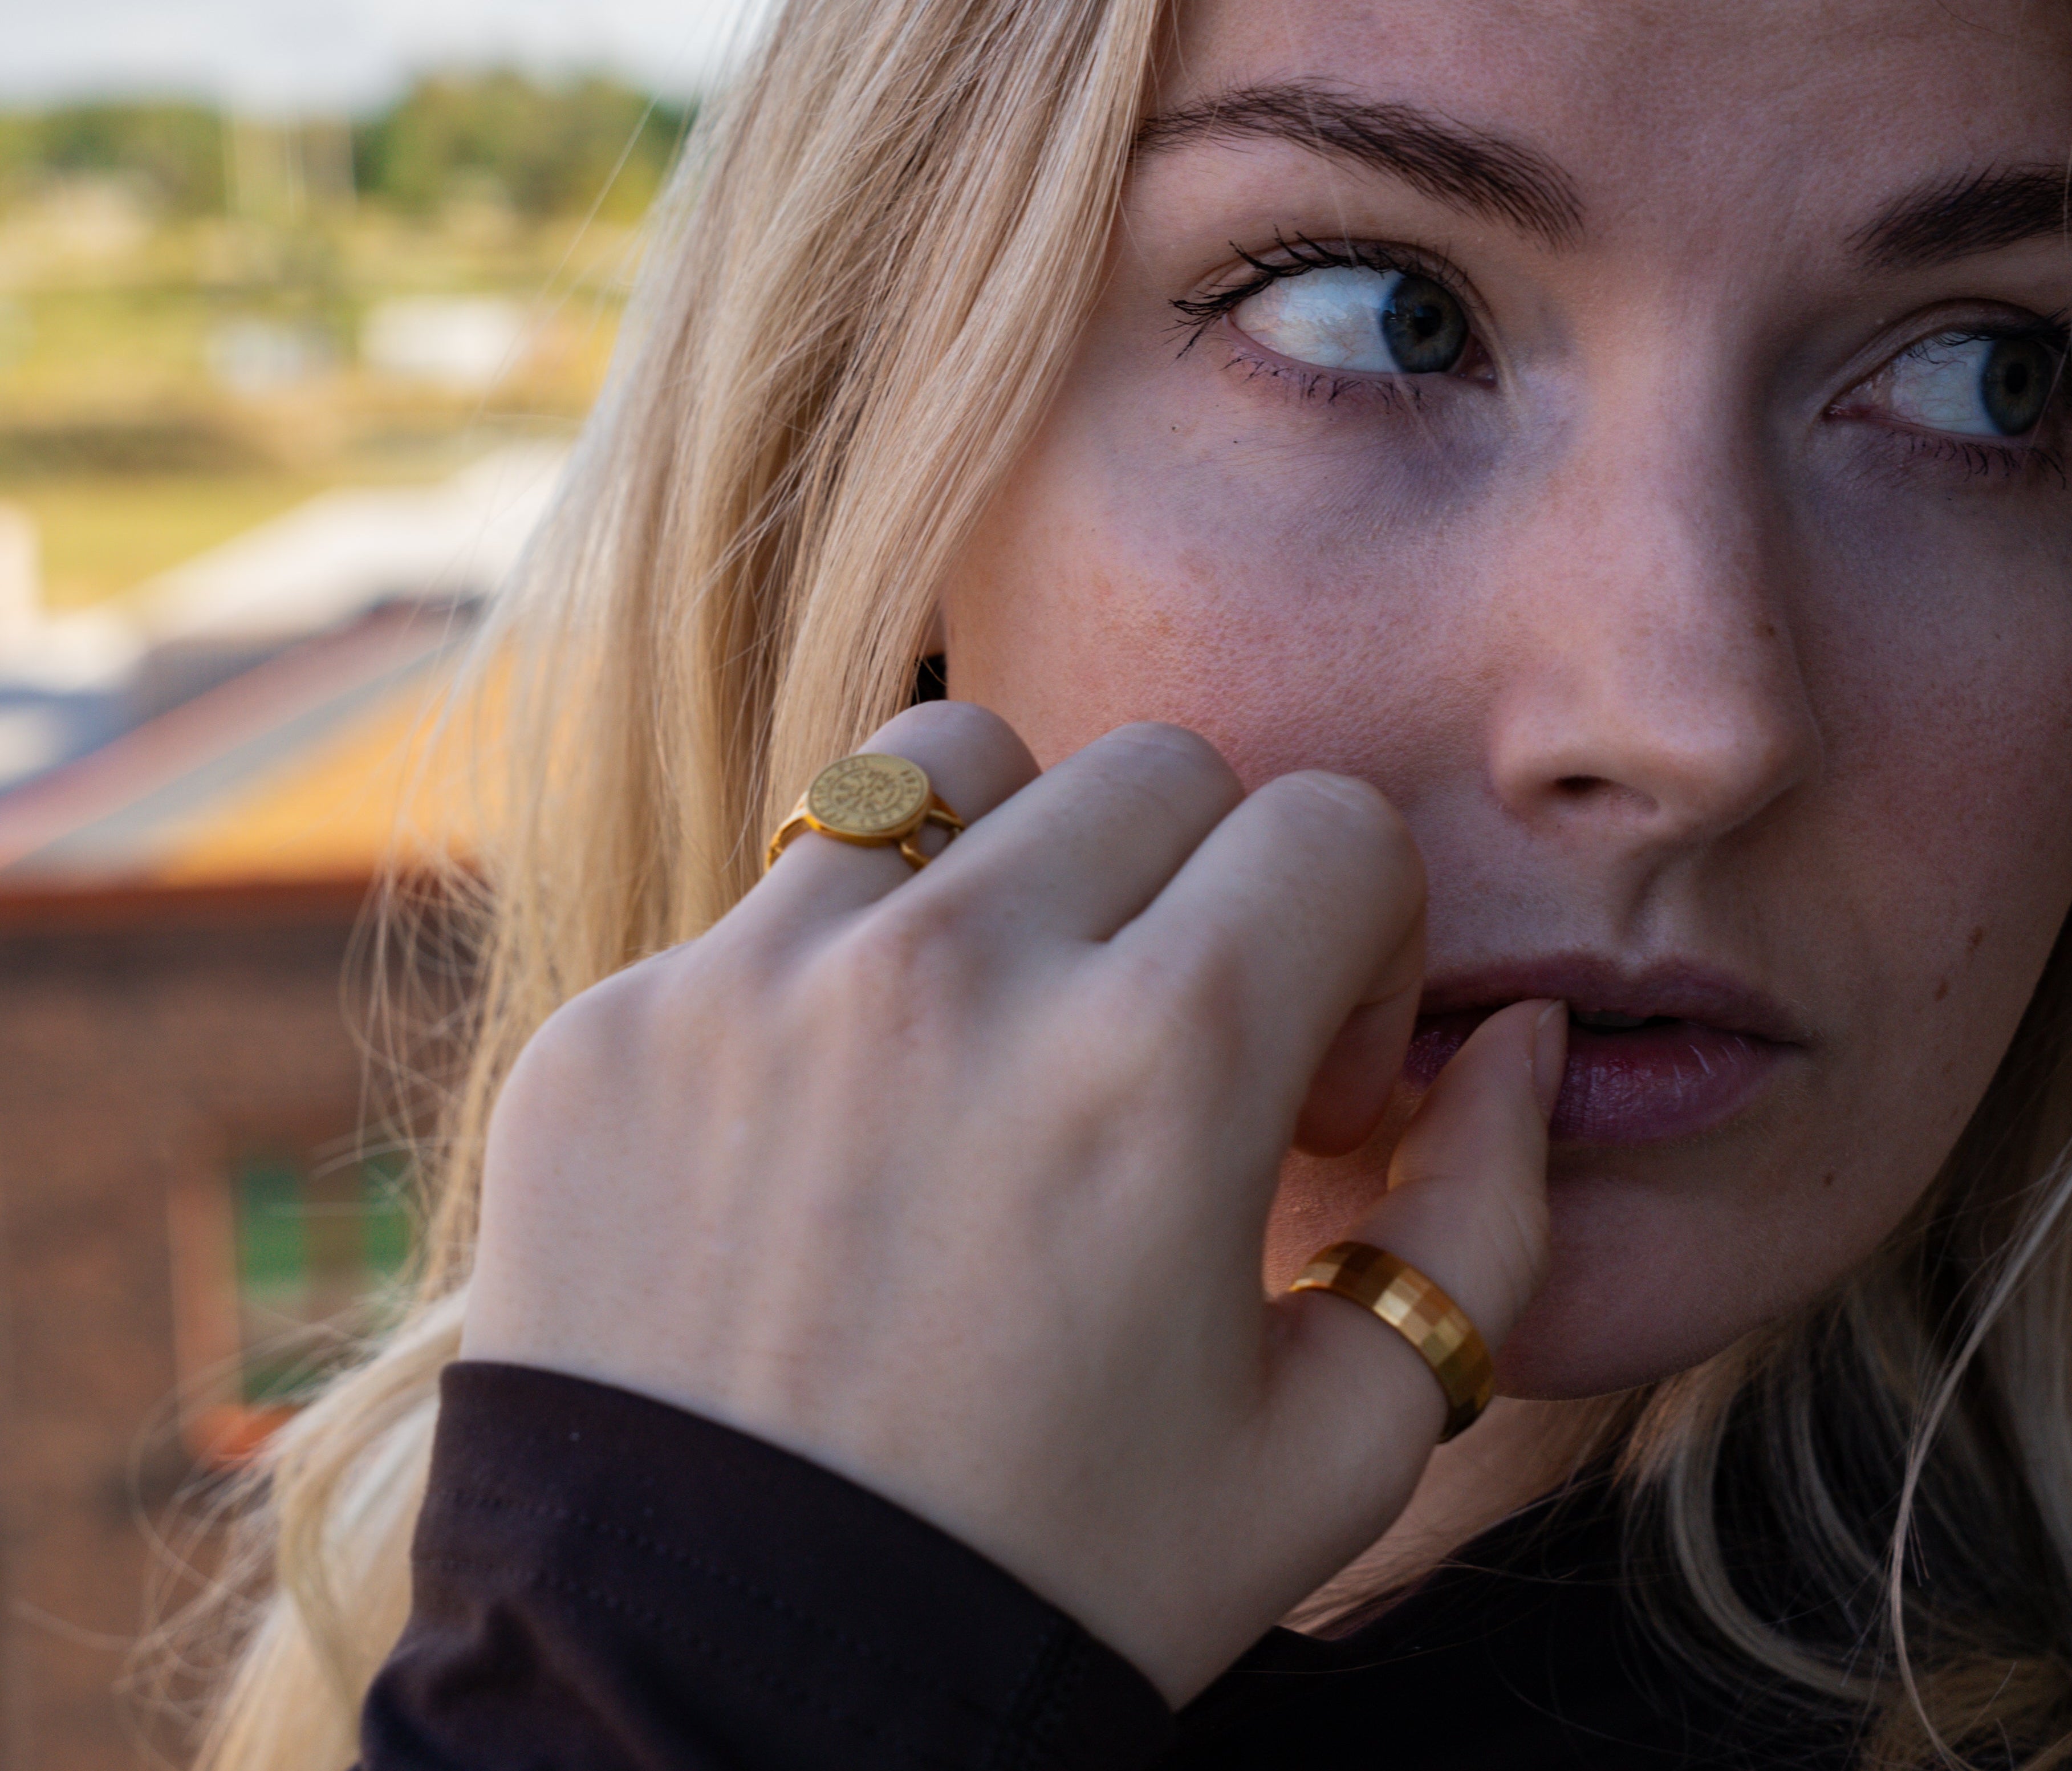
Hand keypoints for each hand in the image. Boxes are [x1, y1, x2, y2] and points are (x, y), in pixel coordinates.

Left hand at [462, 703, 1563, 1703]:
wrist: (723, 1707)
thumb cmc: (1059, 1581)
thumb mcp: (1344, 1440)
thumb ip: (1481, 1214)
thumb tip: (1511, 1042)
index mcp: (1162, 1059)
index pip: (1330, 825)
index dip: (1359, 938)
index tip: (1309, 1067)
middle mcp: (954, 973)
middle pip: (1153, 771)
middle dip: (1205, 890)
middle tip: (1164, 1047)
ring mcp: (757, 981)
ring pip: (943, 766)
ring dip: (1014, 862)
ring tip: (999, 1023)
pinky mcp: (619, 1027)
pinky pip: (769, 905)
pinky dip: (836, 976)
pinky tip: (830, 1136)